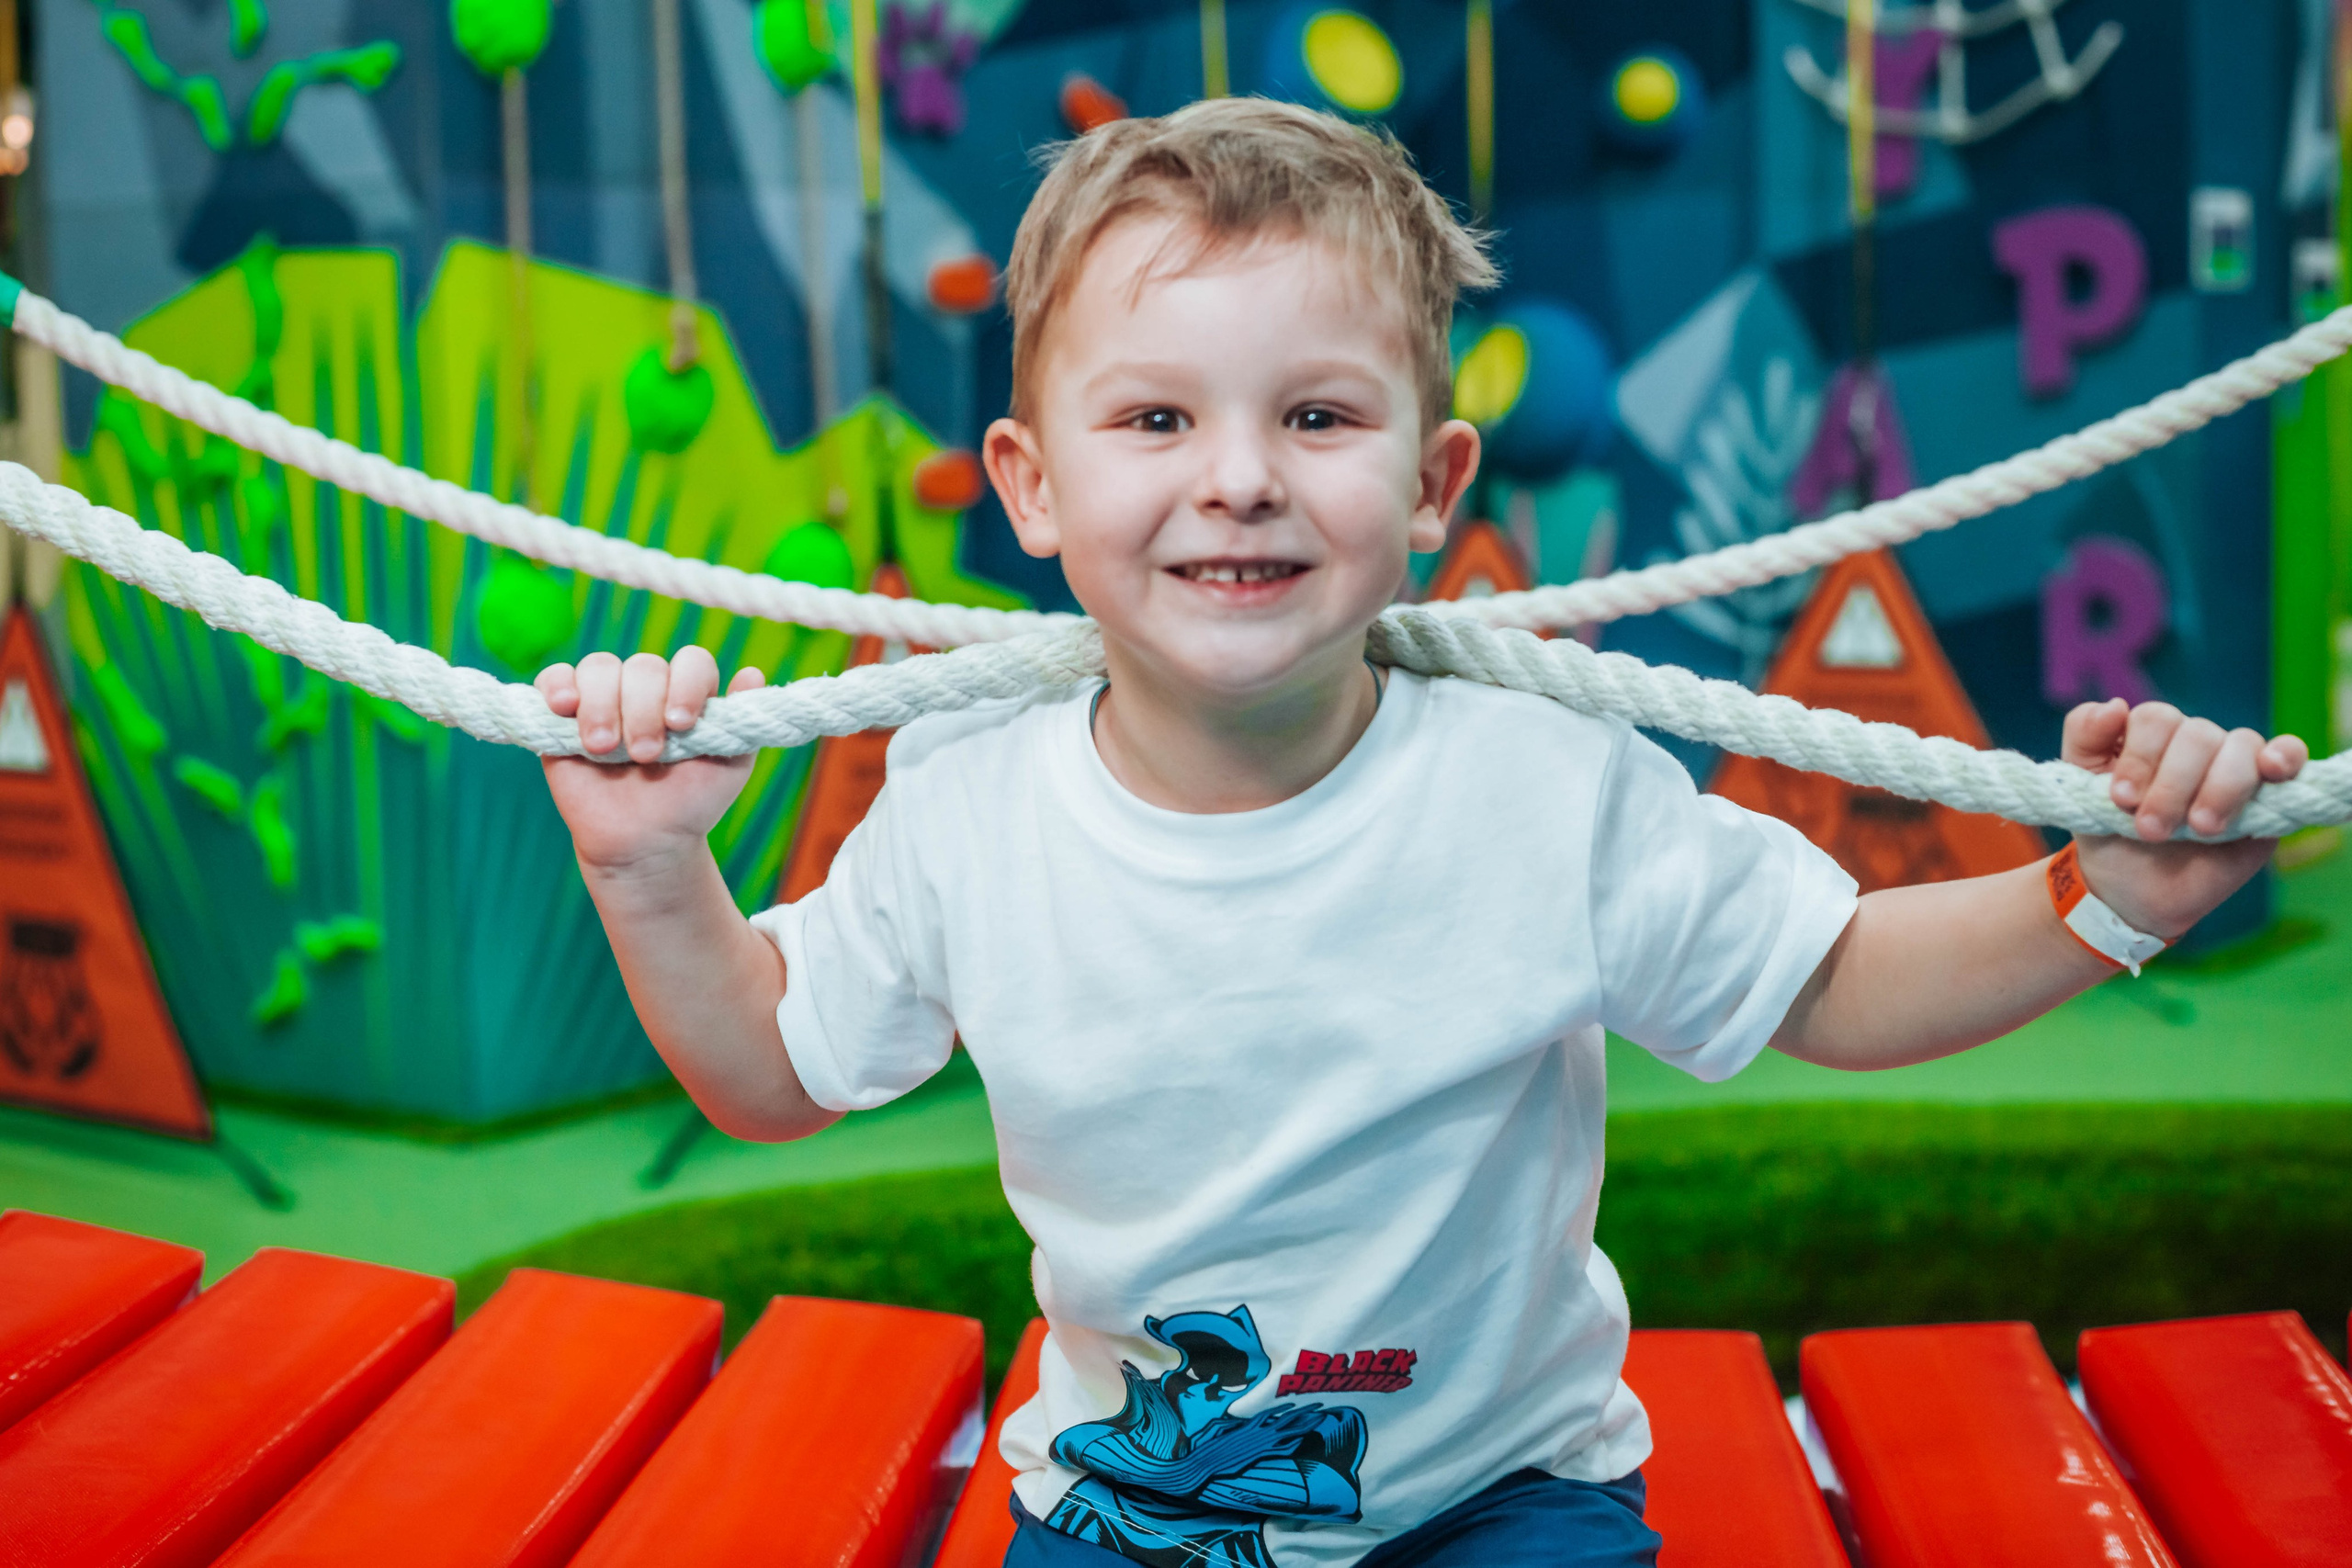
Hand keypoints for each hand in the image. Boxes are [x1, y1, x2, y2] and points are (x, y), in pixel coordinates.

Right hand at [536, 648, 767, 871]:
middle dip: (643, 710)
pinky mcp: (563, 714)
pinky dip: (557, 685)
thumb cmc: (690, 804)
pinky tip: (565, 708)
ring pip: (599, 668)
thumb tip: (754, 674)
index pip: (691, 662)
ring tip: (604, 748)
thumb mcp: (728, 767)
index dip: (686, 685)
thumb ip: (741, 722)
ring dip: (603, 705)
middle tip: (645, 755)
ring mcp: (604, 697)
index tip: (682, 724)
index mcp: (688, 693)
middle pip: (644, 666)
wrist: (644, 842)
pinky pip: (554, 678)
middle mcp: (647, 689)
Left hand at [2063, 698, 2308, 938]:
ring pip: (2240, 746)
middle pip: (2198, 734)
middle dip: (2172, 785)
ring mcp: (2234, 765)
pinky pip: (2289, 755)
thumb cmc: (2106, 831)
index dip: (2140, 757)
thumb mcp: (2078, 785)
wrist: (2131, 889)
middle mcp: (2195, 743)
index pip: (2156, 719)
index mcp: (2151, 735)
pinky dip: (2285, 755)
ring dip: (2220, 786)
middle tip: (2151, 829)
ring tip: (2199, 828)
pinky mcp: (2269, 793)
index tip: (2121, 799)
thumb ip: (2084, 736)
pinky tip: (2272, 768)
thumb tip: (2114, 705)